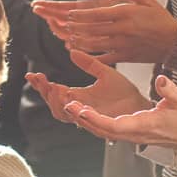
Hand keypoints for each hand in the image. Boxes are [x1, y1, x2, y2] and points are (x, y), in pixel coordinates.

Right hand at [26, 49, 150, 125]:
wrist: (144, 106)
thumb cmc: (126, 94)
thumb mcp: (105, 73)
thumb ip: (88, 64)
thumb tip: (71, 51)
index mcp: (80, 97)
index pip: (55, 92)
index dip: (42, 85)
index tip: (33, 74)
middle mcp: (82, 108)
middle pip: (55, 105)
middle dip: (45, 94)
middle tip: (41, 81)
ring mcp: (90, 117)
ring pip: (65, 115)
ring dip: (57, 102)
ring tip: (54, 89)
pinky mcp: (101, 124)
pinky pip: (84, 121)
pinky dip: (75, 112)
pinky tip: (71, 102)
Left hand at [34, 0, 176, 64]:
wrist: (174, 42)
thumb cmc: (161, 19)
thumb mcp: (147, 0)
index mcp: (126, 14)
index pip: (97, 14)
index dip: (80, 15)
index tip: (69, 13)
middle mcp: (123, 29)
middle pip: (92, 29)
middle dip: (76, 27)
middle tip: (64, 24)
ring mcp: (123, 45)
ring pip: (95, 44)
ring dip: (79, 41)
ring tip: (69, 37)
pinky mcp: (125, 57)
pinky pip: (104, 58)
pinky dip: (90, 56)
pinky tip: (81, 54)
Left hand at [66, 75, 176, 158]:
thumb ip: (169, 90)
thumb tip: (161, 80)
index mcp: (144, 126)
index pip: (114, 125)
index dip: (95, 119)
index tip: (80, 110)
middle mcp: (135, 134)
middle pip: (102, 130)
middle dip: (83, 119)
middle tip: (67, 104)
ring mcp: (134, 135)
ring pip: (104, 131)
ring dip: (86, 120)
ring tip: (71, 106)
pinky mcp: (134, 133)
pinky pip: (110, 130)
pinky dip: (96, 122)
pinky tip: (86, 113)